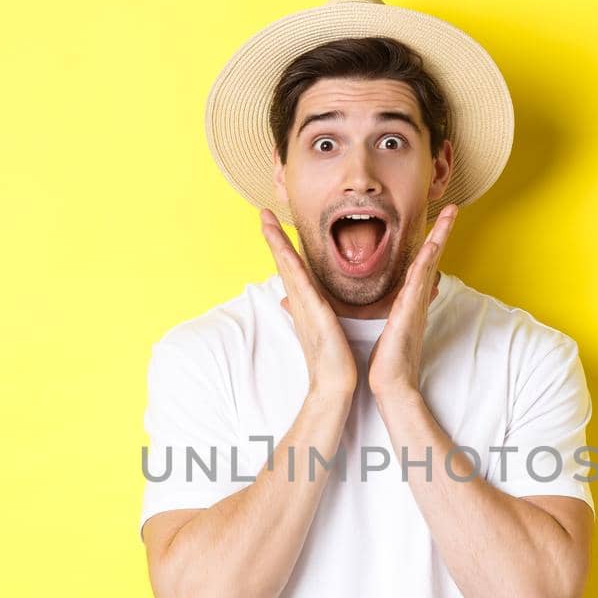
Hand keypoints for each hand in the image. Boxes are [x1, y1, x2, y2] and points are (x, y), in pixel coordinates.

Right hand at [259, 208, 357, 397]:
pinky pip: (300, 284)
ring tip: (266, 219)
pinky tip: (285, 250)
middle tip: (263, 212)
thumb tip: (294, 304)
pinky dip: (291, 265)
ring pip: (287, 268)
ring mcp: (304, 307)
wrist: (334, 385)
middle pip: (283, 263)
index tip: (273, 226)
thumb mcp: (321, 332)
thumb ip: (310, 315)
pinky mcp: (313, 313)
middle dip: (273, 237)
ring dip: (276, 243)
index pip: (291, 270)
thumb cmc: (332, 361)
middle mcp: (300, 303)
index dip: (281, 247)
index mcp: (305, 306)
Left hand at [368, 204, 456, 399]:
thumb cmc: (384, 360)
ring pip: (430, 262)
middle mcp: (416, 299)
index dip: (428, 243)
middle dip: (442, 232)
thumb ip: (362, 308)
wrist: (391, 385)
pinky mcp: (410, 312)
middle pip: (432, 258)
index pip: (419, 265)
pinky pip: (421, 281)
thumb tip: (351, 298)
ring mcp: (416, 304)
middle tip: (454, 208)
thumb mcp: (372, 327)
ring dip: (441, 236)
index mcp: (408, 301)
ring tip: (452, 213)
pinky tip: (433, 244)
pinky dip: (428, 261)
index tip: (435, 224)